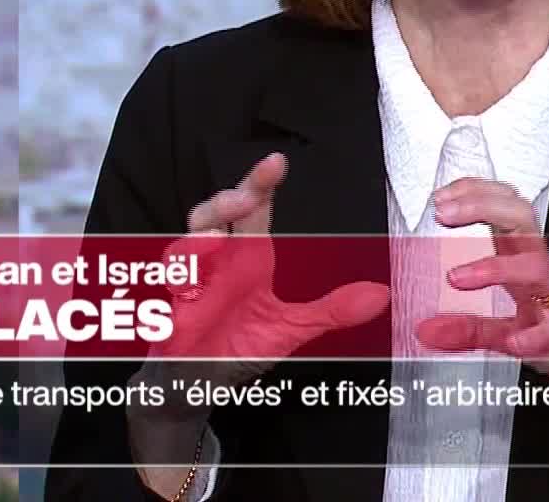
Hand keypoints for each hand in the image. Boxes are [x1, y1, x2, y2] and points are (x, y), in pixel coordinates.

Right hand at [130, 153, 388, 496]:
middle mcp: (215, 265)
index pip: (251, 212)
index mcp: (245, 259)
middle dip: (224, 203)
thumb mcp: (291, 328)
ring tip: (216, 238)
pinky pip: (168, 297)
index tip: (277, 162)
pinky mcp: (171, 318)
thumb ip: (331, 310)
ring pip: (180, 249)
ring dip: (195, 242)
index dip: (260, 184)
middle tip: (246, 197)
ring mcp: (190, 289)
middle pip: (210, 217)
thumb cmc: (236, 347)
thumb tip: (380, 295)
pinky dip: (177, 290)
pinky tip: (190, 288)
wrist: (197, 386)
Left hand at [415, 177, 548, 442]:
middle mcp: (546, 272)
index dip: (476, 194)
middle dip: (483, 206)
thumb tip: (426, 330)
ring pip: (538, 266)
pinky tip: (514, 341)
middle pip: (521, 221)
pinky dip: (534, 336)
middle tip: (444, 211)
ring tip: (459, 277)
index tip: (441, 195)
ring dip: (497, 268)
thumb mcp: (513, 331)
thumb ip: (470, 328)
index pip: (505, 211)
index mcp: (529, 261)